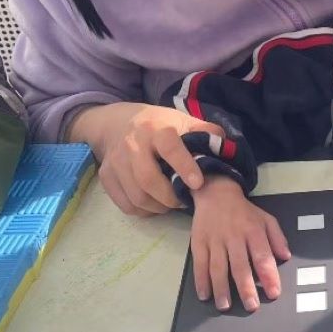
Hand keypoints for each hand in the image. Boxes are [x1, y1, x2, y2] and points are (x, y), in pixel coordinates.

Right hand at [72, 102, 224, 216]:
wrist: (116, 122)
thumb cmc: (157, 125)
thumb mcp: (181, 120)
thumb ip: (205, 132)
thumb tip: (226, 148)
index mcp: (156, 129)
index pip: (169, 148)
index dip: (184, 166)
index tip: (198, 183)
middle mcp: (132, 145)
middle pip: (147, 179)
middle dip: (169, 197)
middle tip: (183, 201)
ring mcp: (116, 162)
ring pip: (136, 196)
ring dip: (158, 207)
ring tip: (171, 204)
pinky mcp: (106, 177)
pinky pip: (125, 204)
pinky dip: (143, 211)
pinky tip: (154, 205)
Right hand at [191, 177, 290, 311]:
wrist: (216, 193)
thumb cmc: (244, 212)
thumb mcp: (266, 219)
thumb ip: (277, 238)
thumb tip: (286, 257)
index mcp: (253, 231)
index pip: (263, 256)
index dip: (269, 276)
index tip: (273, 293)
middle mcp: (234, 236)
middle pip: (240, 265)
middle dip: (246, 288)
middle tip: (251, 306)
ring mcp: (215, 240)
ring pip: (218, 267)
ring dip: (221, 288)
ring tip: (225, 306)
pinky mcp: (199, 242)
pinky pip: (199, 263)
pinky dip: (201, 280)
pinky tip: (205, 295)